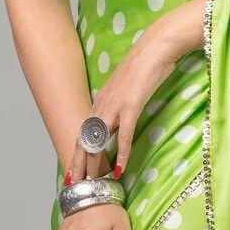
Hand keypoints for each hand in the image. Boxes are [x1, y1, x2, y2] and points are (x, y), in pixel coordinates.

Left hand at [67, 0, 208, 184]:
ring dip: (96, 164)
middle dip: (80, 163)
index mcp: (102, 99)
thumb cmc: (145, 64)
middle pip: (86, 139)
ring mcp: (116, 105)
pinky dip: (121, 154)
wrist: (155, 45)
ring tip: (92, 183)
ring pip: (100, 141)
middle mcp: (104, 103)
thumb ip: (119, 101)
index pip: (85, 131)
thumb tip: (118, 118)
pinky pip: (124, 135)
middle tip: (75, 184)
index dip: (78, 151)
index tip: (74, 169)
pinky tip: (120, 170)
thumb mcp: (126, 85)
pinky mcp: (131, 105)